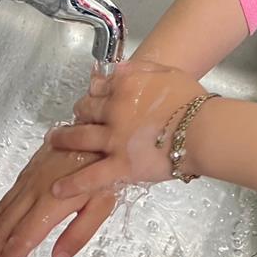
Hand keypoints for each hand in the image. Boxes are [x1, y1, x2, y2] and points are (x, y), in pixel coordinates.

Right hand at [0, 142, 114, 256]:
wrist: (99, 127)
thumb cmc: (105, 167)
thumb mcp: (103, 203)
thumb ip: (80, 232)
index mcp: (51, 201)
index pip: (22, 238)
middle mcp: (34, 189)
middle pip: (4, 227)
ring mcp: (29, 178)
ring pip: (0, 212)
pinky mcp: (29, 169)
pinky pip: (5, 197)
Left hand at [48, 59, 206, 198]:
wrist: (203, 130)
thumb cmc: (191, 100)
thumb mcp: (167, 72)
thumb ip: (140, 69)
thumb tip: (119, 69)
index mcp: (126, 84)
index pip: (100, 85)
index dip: (95, 91)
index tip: (93, 95)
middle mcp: (114, 109)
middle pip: (87, 108)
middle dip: (80, 112)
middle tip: (76, 116)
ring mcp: (114, 139)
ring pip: (80, 137)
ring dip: (64, 139)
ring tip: (53, 141)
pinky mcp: (120, 165)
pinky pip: (91, 176)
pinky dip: (73, 182)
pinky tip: (57, 187)